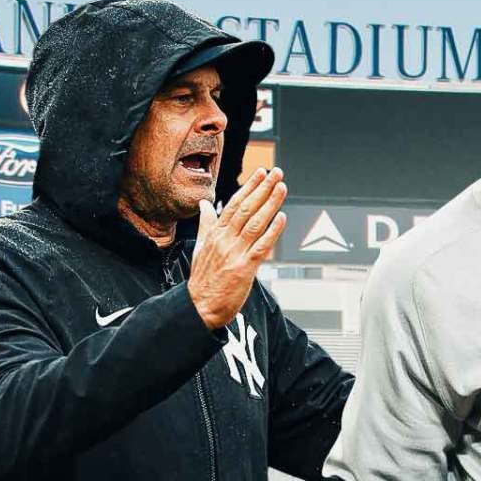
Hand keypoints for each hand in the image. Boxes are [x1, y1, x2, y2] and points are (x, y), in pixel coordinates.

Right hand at [187, 167, 287, 329]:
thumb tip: (204, 205)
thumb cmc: (202, 280)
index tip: (261, 173)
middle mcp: (225, 240)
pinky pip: (261, 247)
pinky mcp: (244, 269)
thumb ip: (206, 224)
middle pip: (247, 209)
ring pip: (255, 224)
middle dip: (263, 189)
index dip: (249, 187)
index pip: (234, 204)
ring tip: (281, 188)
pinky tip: (281, 218)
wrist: (198, 307)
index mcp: (215, 234)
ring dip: (270, 204)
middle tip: (277, 173)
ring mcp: (235, 254)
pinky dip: (272, 232)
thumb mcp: (200, 247)